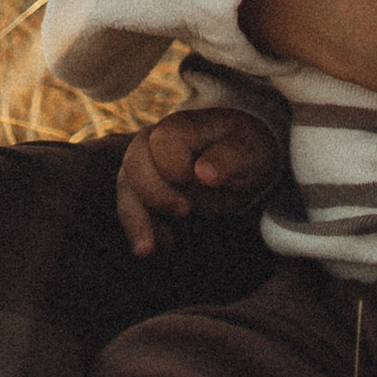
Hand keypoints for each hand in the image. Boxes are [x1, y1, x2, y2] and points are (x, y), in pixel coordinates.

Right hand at [115, 107, 279, 257]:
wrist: (242, 158)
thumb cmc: (246, 150)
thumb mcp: (250, 152)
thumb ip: (228, 158)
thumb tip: (203, 173)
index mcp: (183, 125)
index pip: (163, 141)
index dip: (177, 165)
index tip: (202, 181)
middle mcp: (155, 140)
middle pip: (134, 162)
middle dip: (154, 194)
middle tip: (186, 213)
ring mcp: (145, 164)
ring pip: (126, 188)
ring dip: (135, 220)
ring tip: (146, 251)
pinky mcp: (143, 187)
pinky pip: (131, 207)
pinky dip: (142, 228)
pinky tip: (162, 244)